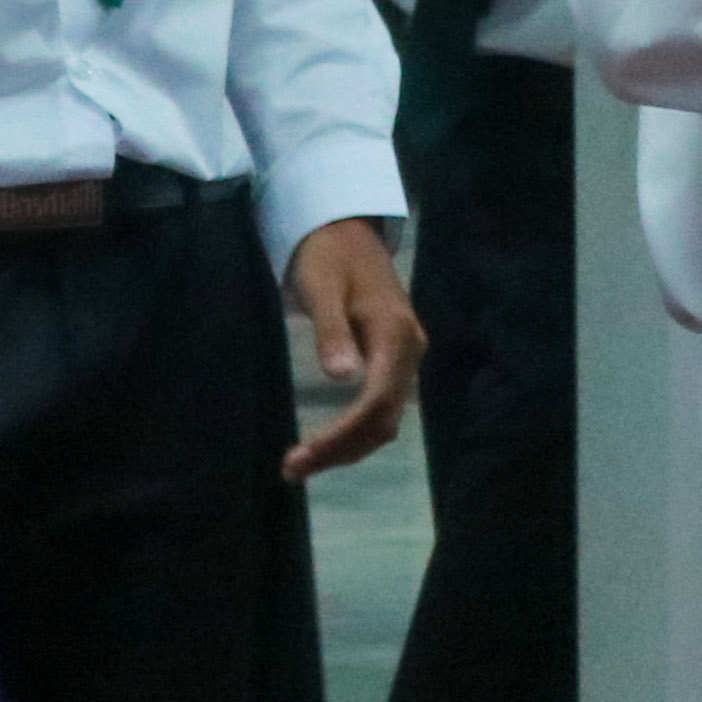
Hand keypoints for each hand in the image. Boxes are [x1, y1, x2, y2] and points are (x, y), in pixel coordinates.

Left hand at [282, 222, 428, 482]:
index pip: (375, 402)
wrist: (347, 231)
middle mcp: (409, 352)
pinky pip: (380, 408)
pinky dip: (354, 432)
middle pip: (383, 420)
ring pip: (385, 420)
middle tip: (291, 470)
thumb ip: (332, 331)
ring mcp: (405, 358)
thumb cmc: (329, 257)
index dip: (341, 435)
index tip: (300, 455)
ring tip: (302, 464)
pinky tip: (326, 442)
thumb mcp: (323, 288)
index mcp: (395, 335)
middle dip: (341, 450)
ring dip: (348, 447)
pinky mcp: (394, 361)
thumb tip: (342, 376)